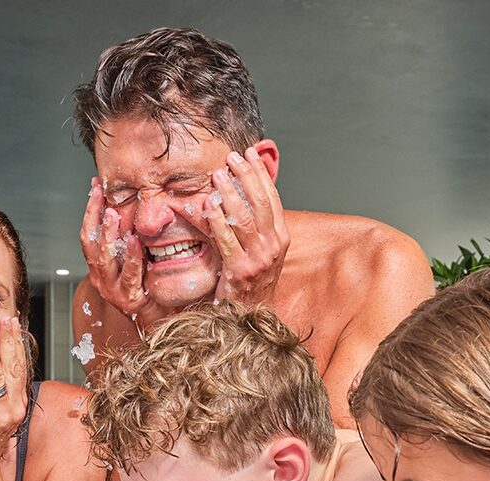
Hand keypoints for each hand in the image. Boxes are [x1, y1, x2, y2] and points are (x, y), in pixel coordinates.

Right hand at [78, 179, 164, 329]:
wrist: (160, 321)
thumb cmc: (149, 287)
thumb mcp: (136, 259)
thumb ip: (130, 237)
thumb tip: (132, 203)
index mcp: (100, 265)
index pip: (88, 232)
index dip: (90, 208)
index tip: (96, 185)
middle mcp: (100, 276)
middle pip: (89, 243)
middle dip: (93, 215)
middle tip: (100, 193)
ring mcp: (112, 289)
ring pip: (103, 260)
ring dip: (107, 235)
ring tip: (113, 215)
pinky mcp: (128, 300)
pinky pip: (128, 276)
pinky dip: (131, 258)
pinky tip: (136, 243)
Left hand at [204, 149, 288, 304]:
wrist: (249, 316)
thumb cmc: (249, 281)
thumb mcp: (254, 249)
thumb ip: (245, 224)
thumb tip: (229, 193)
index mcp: (281, 238)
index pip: (273, 198)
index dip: (260, 174)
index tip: (249, 154)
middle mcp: (274, 246)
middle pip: (261, 203)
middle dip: (246, 176)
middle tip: (232, 158)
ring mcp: (259, 259)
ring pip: (245, 218)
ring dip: (230, 193)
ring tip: (218, 175)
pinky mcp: (241, 271)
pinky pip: (227, 240)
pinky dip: (217, 220)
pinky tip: (208, 205)